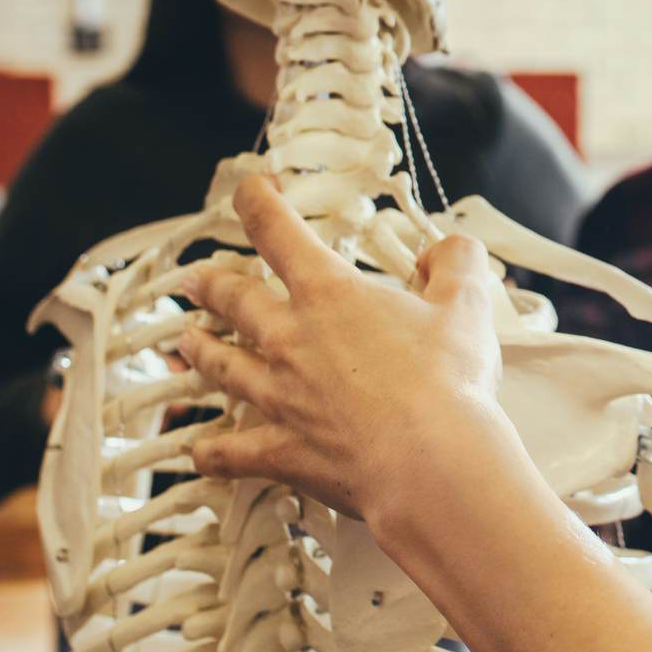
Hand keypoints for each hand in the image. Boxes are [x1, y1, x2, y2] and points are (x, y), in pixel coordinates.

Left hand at [176, 177, 513, 520]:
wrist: (429, 461)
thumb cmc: (447, 382)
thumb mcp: (466, 304)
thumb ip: (456, 263)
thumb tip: (446, 250)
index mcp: (329, 294)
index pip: (278, 230)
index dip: (257, 201)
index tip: (252, 189)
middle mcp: (291, 340)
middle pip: (234, 301)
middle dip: (212, 284)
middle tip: (196, 279)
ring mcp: (279, 397)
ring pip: (221, 367)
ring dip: (201, 352)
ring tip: (186, 343)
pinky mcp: (281, 450)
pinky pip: (230, 452)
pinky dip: (211, 452)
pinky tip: (199, 451)